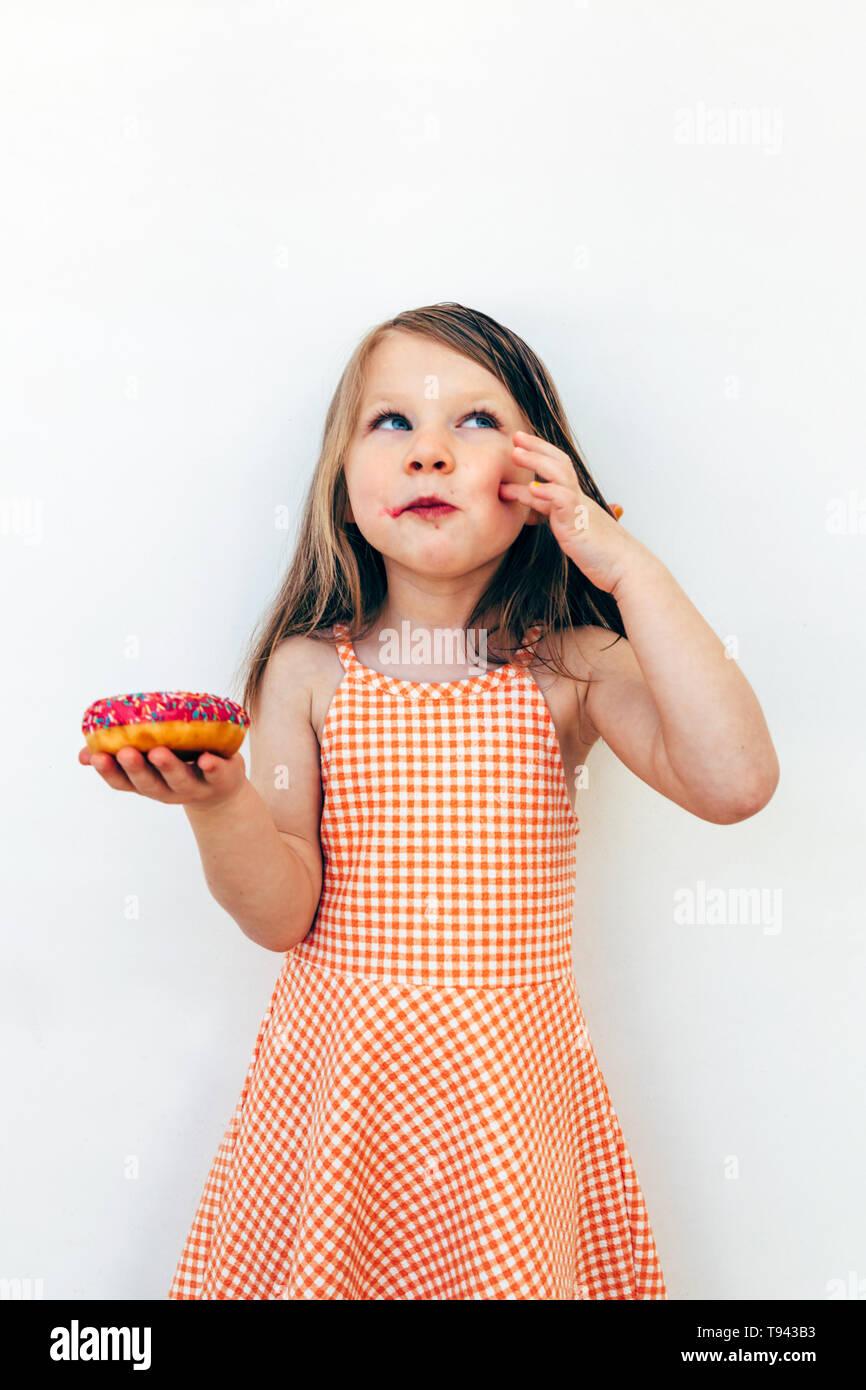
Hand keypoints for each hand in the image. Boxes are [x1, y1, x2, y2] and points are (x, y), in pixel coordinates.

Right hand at [79, 743, 247, 809]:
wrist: (221, 789)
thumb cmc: (178, 766)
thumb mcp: (148, 764)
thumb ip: (117, 755)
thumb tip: (82, 754)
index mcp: (148, 784)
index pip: (123, 783)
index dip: (109, 772)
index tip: (96, 757)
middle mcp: (169, 789)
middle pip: (150, 783)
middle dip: (136, 768)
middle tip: (126, 752)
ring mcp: (196, 786)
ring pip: (180, 780)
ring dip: (169, 767)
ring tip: (159, 752)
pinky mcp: (222, 777)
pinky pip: (216, 773)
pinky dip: (211, 767)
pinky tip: (206, 758)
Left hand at [499, 430, 635, 594]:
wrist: (625, 567)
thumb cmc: (602, 553)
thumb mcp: (574, 529)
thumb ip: (559, 516)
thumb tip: (546, 510)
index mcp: (575, 499)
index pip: (558, 468)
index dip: (540, 453)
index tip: (521, 443)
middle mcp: (577, 499)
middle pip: (558, 462)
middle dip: (536, 447)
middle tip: (515, 436)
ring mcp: (578, 509)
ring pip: (559, 475)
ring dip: (536, 461)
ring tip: (516, 454)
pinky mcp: (577, 524)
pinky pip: (563, 501)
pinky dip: (547, 492)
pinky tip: (532, 488)